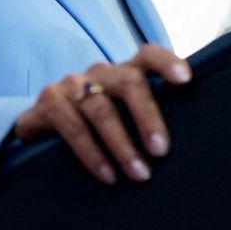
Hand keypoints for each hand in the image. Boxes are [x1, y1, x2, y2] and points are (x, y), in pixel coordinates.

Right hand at [11, 44, 191, 184]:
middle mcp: (98, 73)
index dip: (166, 62)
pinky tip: (107, 174)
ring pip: (101, 109)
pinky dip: (92, 153)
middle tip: (161, 151)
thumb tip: (190, 145)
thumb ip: (143, 118)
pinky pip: (73, 126)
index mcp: (122, 73)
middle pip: (129, 82)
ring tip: (140, 174)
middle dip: (148, 117)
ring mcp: (71, 84)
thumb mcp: (119, 117)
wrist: (40, 130)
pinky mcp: (48, 101)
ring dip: (122, 145)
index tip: (186, 79)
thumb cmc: (93, 128)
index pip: (147, 55)